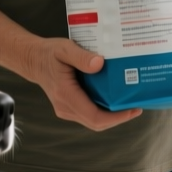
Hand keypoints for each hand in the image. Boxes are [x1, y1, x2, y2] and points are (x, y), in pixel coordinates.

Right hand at [21, 37, 141, 131]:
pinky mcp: (68, 107)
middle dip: (119, 118)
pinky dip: (104, 111)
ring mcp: (66, 109)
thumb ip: (81, 56)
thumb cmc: (49, 53)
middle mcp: (65, 107)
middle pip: (97, 123)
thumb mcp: (65, 49)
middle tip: (137, 105)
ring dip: (112, 116)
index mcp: (65, 95)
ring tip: (129, 102)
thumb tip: (99, 64)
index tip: (134, 109)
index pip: (94, 116)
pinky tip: (115, 99)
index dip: (116, 118)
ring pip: (93, 121)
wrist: (33, 60)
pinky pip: (89, 114)